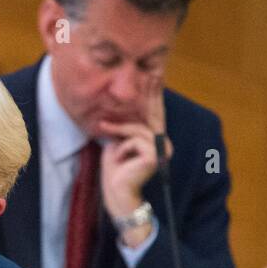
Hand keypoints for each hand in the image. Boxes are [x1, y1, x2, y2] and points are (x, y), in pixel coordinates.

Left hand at [96, 77, 170, 229]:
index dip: (155, 95)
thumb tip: (122, 108)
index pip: (154, 114)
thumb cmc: (115, 171)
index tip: (156, 75)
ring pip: (137, 128)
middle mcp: (162, 144)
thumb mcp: (118, 143)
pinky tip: (120, 161)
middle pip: (152, 115)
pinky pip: (133, 140)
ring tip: (104, 131)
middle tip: (152, 73)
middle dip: (149, 93)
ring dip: (118, 131)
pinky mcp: (154, 156)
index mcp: (155, 141)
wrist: (117, 194)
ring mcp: (161, 150)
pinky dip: (122, 149)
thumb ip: (125, 129)